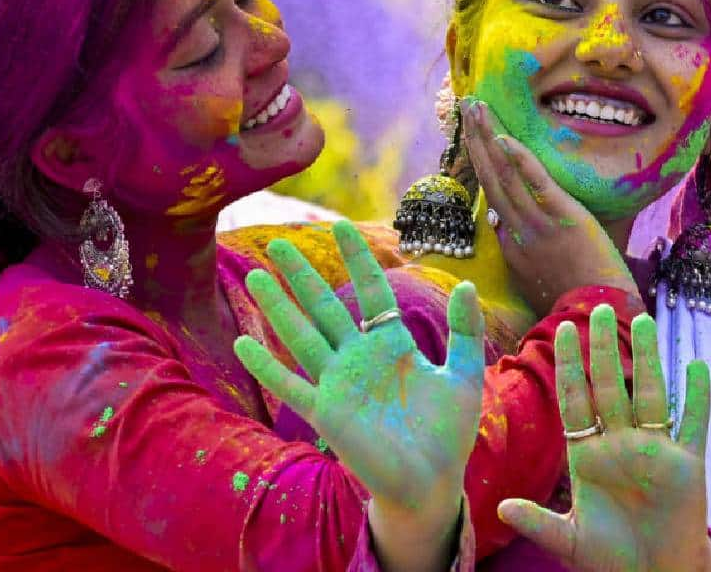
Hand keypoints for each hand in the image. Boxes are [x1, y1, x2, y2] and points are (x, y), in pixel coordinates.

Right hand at [234, 220, 484, 558]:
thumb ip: (465, 332)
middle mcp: (360, 358)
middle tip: (277, 244)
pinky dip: (267, 366)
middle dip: (302, 275)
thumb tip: (466, 284)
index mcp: (392, 345)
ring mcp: (339, 383)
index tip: (339, 227)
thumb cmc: (448, 433)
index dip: (356, 259)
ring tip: (256, 276)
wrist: (432, 482)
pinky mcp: (327, 412)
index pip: (371, 291)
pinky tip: (244, 342)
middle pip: (325, 306)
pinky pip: (290, 385)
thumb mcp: (464, 375)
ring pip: (302, 335)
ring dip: (279, 307)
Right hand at [462, 99, 638, 316]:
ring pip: (504, 175)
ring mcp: (537, 223)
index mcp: (512, 247)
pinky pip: (535, 182)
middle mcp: (517, 232)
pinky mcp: (562, 216)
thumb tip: (512, 231)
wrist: (597, 314)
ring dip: (488, 137)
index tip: (476, 139)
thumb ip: (526, 255)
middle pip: (489, 178)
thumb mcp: (538, 282)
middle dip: (475, 141)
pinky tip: (503, 137)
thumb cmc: (577, 301)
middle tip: (466, 109)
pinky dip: (519, 159)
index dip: (482, 166)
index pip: (493, 200)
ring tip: (476, 107)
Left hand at [497, 306, 710, 571]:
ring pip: (652, 395)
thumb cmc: (609, 557)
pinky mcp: (688, 465)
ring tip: (644, 323)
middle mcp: (621, 445)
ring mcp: (656, 451)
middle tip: (600, 311)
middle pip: (612, 388)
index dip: (570, 366)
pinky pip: (694, 423)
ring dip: (649, 360)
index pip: (577, 400)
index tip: (562, 331)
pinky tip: (696, 367)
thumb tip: (502, 509)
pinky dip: (697, 397)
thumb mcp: (569, 541)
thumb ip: (539, 522)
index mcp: (588, 456)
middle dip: (606, 351)